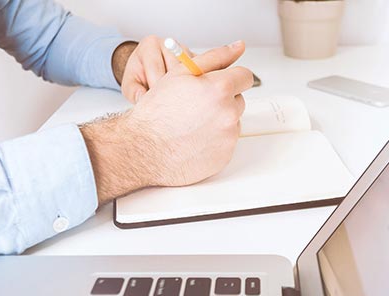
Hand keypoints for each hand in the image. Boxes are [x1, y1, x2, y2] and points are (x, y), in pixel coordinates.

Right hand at [82, 41, 251, 203]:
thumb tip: (238, 46)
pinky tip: (193, 139)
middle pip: (238, 100)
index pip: (244, 76)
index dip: (230, 78)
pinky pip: (226, 142)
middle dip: (222, 100)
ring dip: (219, 120)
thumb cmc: (157, 112)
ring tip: (192, 124)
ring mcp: (228, 137)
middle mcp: (228, 113)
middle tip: (196, 106)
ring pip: (232, 122)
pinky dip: (214, 140)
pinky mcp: (225, 156)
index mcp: (220, 88)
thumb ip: (214, 57)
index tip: (220, 83)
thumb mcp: (180, 73)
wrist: (143, 149)